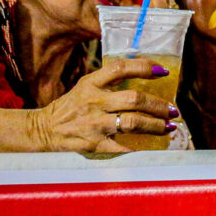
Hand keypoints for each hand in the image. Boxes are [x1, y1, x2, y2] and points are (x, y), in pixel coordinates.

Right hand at [30, 57, 176, 151]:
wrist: (43, 129)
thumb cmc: (72, 105)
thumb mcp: (87, 85)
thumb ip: (110, 80)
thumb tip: (146, 72)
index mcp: (92, 83)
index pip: (121, 68)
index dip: (144, 67)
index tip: (163, 71)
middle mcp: (94, 101)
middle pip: (134, 99)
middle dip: (158, 105)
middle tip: (172, 110)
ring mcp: (94, 124)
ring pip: (132, 122)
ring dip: (155, 125)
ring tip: (168, 127)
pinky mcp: (93, 144)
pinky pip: (120, 147)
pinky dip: (137, 148)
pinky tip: (150, 147)